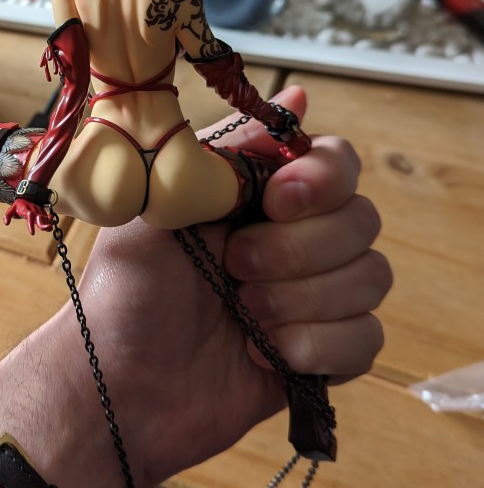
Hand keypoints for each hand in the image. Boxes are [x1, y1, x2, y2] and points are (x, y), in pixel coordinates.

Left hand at [2, 196, 53, 233]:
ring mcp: (39, 211)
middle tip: (47, 228)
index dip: (31, 225)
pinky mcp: (42, 212)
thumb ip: (8, 215)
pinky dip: (50, 220)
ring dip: (48, 222)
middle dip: (43, 223)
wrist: (27, 197)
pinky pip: (47, 217)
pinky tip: (51, 224)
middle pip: (39, 217)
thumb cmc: (18, 205)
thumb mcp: (11, 209)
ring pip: (45, 218)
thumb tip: (6, 223)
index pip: (29, 216)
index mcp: (26, 210)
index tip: (32, 233)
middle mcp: (34, 210)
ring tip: (50, 228)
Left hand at [71, 85, 390, 487]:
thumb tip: (299, 97)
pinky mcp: (319, 354)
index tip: (277, 201)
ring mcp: (309, 298)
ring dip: (306, 300)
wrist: (115, 391)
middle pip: (362, 220)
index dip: (322, 180)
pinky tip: (264, 355)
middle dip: (300, 250)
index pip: (335, 163)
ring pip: (372, 277)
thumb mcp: (160, 205)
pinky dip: (318, 347)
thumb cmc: (123, 293)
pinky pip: (367, 339)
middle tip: (234, 267)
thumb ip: (228, 151)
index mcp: (255, 196)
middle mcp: (291, 240)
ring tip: (244, 314)